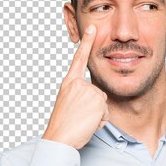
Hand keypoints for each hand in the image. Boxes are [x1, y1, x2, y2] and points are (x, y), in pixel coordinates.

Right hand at [42, 24, 108, 149]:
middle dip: (94, 108)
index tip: (92, 28)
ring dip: (96, 116)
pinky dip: (99, 122)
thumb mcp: (70, 105)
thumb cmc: (63, 126)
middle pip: (98, 94)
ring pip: (102, 105)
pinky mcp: (97, 100)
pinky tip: (87, 124)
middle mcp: (78, 84)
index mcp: (69, 83)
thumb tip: (97, 100)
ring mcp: (88, 91)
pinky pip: (105, 114)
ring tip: (81, 121)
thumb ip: (81, 96)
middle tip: (78, 117)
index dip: (87, 43)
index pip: (79, 59)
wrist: (59, 138)